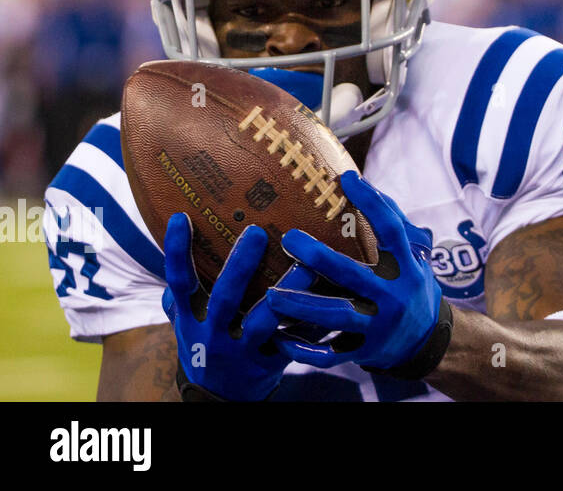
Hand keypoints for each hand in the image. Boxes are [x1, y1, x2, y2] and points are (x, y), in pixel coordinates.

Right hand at [162, 213, 310, 400]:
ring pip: (265, 320)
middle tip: (256, 232)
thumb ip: (180, 291)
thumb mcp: (185, 322)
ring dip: (288, 292)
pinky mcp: (271, 360)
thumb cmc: (205, 344)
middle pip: (224, 298)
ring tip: (309, 265)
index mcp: (190, 318)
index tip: (183, 217)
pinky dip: (313, 322)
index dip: (177, 252)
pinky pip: (295, 339)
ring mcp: (242, 349)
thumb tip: (177, 245)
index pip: (179, 282)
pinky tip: (335, 298)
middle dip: (239, 266)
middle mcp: (213, 334)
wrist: (220, 397)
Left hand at [266, 170, 449, 377]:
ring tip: (271, 294)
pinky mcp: (364, 351)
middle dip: (319, 258)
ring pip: (335, 316)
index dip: (372, 204)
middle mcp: (394, 296)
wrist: (426, 342)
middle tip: (289, 239)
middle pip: (353, 275)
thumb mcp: (416, 257)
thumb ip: (395, 225)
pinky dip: (303, 350)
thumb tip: (364, 184)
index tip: (347, 180)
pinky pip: (329, 354)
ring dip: (301, 305)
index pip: (391, 230)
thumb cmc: (411, 287)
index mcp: (407, 267)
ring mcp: (378, 326)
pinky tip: (279, 339)